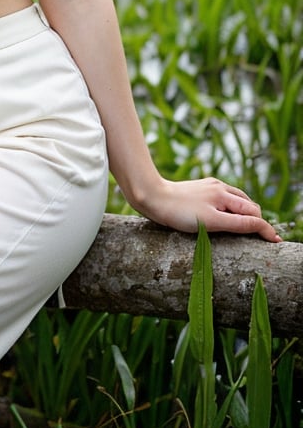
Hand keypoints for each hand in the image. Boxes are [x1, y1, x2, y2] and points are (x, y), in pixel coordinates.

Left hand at [137, 176, 281, 242]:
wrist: (152, 196)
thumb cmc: (179, 213)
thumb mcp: (212, 222)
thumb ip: (239, 224)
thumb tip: (261, 226)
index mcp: (225, 196)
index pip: (253, 215)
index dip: (265, 229)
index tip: (275, 241)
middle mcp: (220, 188)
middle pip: (248, 206)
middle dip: (256, 220)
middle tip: (260, 237)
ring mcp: (210, 186)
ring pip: (237, 200)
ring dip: (245, 212)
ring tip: (246, 227)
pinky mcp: (200, 187)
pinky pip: (223, 196)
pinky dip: (231, 206)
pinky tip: (224, 214)